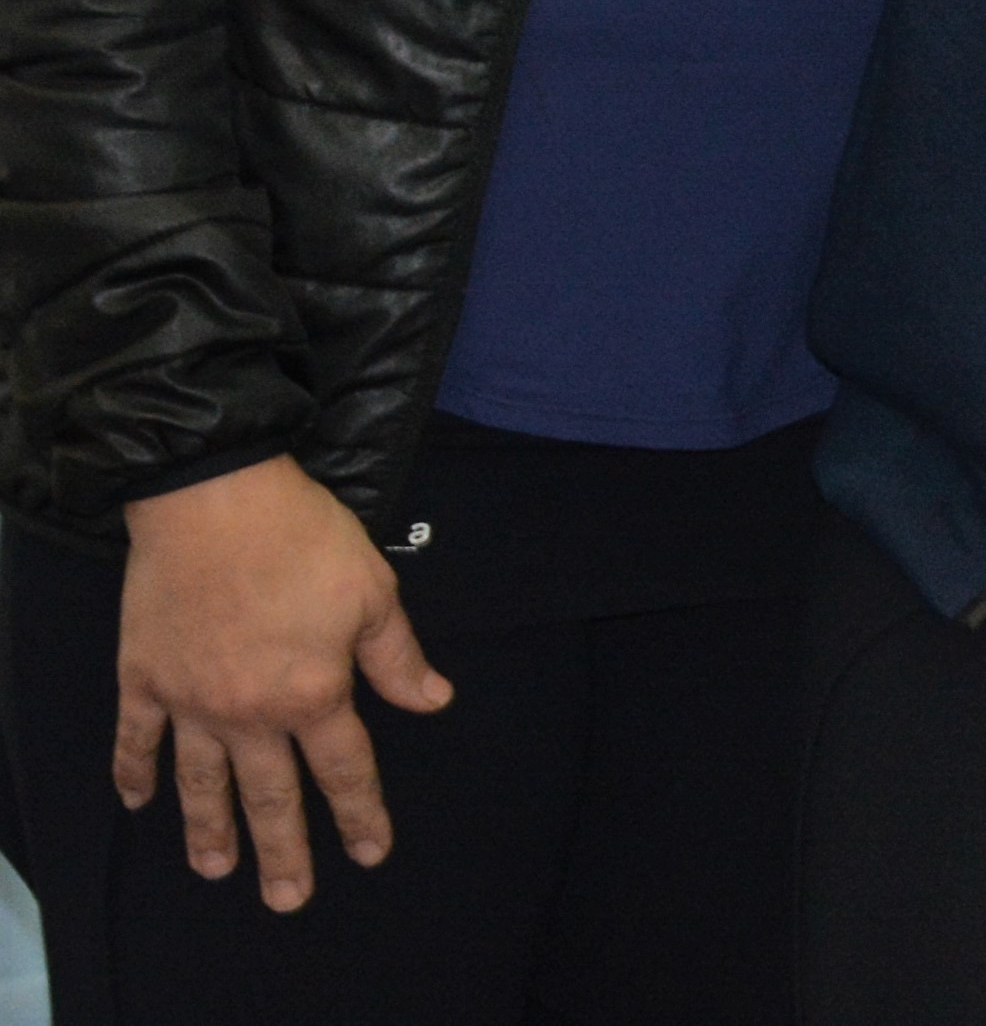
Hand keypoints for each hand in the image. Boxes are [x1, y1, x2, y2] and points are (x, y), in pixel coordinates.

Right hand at [112, 456, 449, 909]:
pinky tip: (137, 803)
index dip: (360, 814)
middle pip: (269, 795)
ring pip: (200, 782)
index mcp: (312, 693)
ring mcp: (189, 700)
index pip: (344, 769)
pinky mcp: (143, 678)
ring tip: (217, 871)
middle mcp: (248, 712)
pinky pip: (135, 740)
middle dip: (282, 851)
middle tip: (288, 900)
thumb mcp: (373, 593)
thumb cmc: (302, 540)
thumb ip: (398, 657)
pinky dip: (134, 774)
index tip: (370, 853)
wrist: (214, 501)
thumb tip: (433, 701)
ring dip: (208, 830)